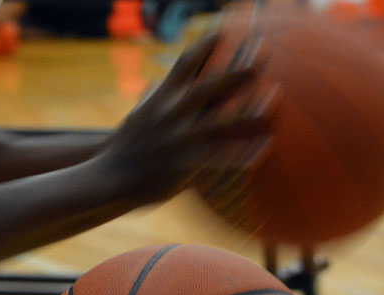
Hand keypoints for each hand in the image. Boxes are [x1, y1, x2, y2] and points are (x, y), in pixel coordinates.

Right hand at [96, 31, 276, 206]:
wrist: (108, 178)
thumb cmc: (125, 146)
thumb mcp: (138, 114)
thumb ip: (153, 95)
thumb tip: (157, 79)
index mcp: (163, 98)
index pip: (187, 63)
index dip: (207, 44)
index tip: (226, 27)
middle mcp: (173, 114)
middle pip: (211, 86)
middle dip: (237, 68)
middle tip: (264, 51)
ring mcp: (179, 139)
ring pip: (220, 121)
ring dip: (248, 109)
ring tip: (275, 97)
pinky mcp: (184, 164)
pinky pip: (219, 159)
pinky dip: (242, 153)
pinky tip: (265, 148)